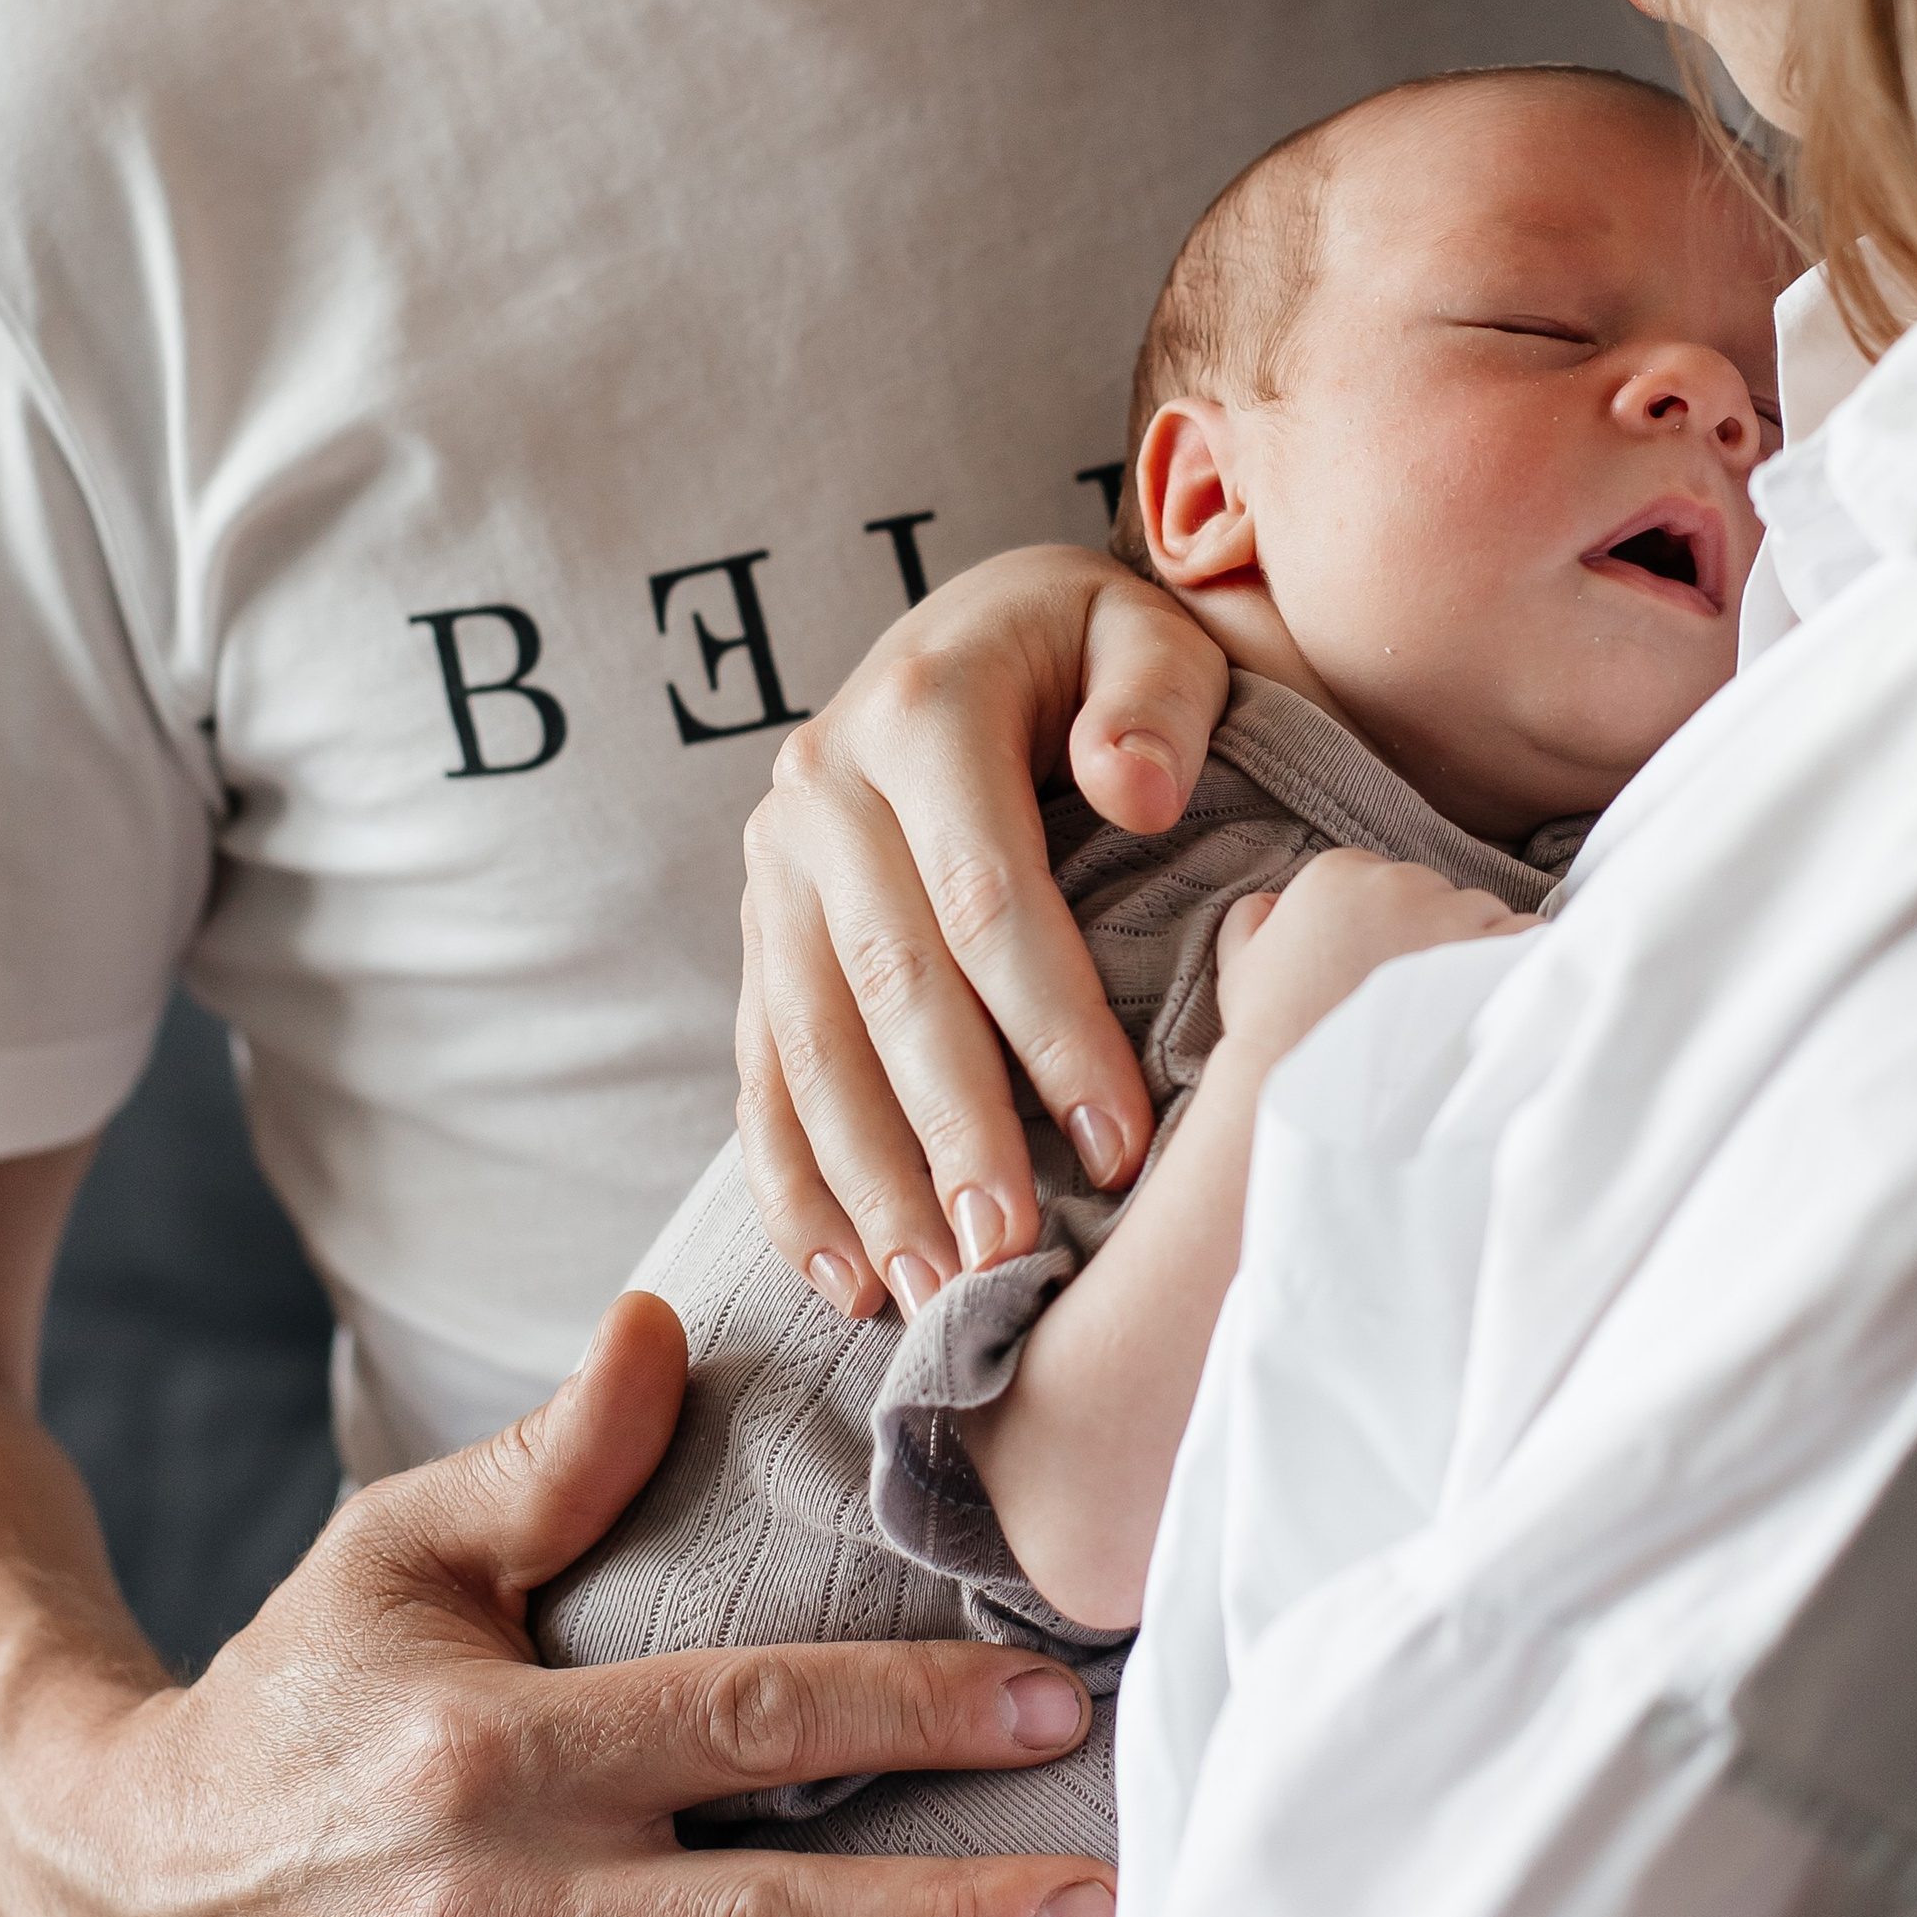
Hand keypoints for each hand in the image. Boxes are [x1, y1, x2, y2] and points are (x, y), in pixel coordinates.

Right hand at [0, 1296, 1111, 1916]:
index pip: (740, 1728)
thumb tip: (664, 1324)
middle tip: (1105, 1902)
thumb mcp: (402, 1549)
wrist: (140, 1888)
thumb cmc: (303, 1693)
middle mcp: (505, 1915)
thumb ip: (551, 1459)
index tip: (1046, 1700)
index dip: (903, 1718)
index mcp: (491, 1758)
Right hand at [736, 545, 1228, 1321]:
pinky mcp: (760, 926)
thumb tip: (1137, 790)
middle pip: (889, 984)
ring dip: (867, 1180)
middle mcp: (825, 785)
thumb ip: (1155, 698)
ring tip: (934, 1291)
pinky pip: (763, 1064)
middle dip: (951, 1131)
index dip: (1051, 1026)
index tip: (1117, 1142)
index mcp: (923, 711)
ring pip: (811, 1042)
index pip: (987, 895)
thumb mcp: (1144, 632)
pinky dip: (794, 1178)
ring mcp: (775, 862)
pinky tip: (842, 1273)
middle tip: (1011, 1256)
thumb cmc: (1092, 651)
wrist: (980, 625)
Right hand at [1214, 853, 1539, 1068]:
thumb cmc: (1274, 1042)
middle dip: (1432, 938)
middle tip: (1418, 1002)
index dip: (1388, 929)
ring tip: (1451, 1014)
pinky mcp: (1491, 955)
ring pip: (1482, 916)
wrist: (1316, 1105)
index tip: (1384, 972)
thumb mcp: (1239, 969)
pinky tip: (1492, 1007)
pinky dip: (1519, 967)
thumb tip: (1274, 904)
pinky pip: (1527, 939)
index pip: (1383, 882)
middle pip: (1435, 894)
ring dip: (1475, 954)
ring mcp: (1448, 916)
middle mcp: (1395, 882)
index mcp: (1335, 873)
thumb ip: (1254, 918)